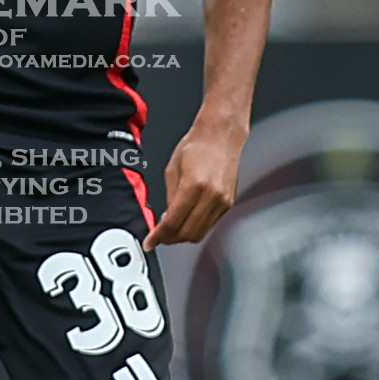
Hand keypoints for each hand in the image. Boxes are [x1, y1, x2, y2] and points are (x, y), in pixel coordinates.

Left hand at [143, 116, 246, 249]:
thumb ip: (169, 198)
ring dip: (183, 235)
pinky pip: (209, 225)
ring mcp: (222, 202)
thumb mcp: (172, 171)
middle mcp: (211, 196)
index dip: (158, 237)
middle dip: (170, 239)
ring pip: (199, 233)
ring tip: (172, 228)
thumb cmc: (197, 146)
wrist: (221, 137)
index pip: (172, 222)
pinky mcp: (228, 203)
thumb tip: (165, 220)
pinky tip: (187, 219)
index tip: (150, 242)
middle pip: (187, 233)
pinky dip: (196, 227)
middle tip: (159, 236)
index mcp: (194, 186)